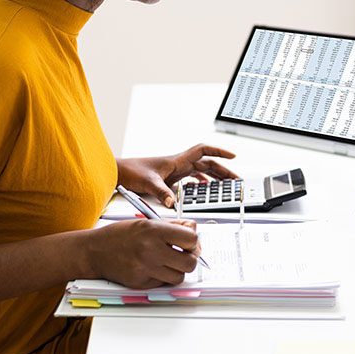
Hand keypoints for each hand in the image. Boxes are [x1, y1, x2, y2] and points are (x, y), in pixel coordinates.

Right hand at [88, 218, 200, 287]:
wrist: (95, 251)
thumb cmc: (120, 234)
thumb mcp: (147, 221)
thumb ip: (173, 225)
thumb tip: (194, 229)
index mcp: (154, 231)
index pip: (191, 239)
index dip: (193, 240)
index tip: (188, 240)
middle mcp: (150, 251)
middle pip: (190, 262)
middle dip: (190, 257)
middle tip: (183, 253)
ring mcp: (145, 269)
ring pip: (179, 277)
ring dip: (178, 269)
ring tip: (169, 261)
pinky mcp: (141, 284)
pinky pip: (164, 284)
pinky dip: (164, 277)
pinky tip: (155, 267)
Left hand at [116, 144, 237, 207]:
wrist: (118, 173)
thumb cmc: (131, 171)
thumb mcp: (148, 183)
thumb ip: (161, 193)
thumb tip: (173, 203)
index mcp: (177, 161)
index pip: (203, 150)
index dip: (219, 151)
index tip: (233, 156)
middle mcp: (179, 164)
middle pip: (207, 164)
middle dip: (223, 170)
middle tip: (235, 179)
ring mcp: (176, 172)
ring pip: (201, 171)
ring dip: (214, 177)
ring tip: (225, 185)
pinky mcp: (171, 179)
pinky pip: (191, 179)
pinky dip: (201, 183)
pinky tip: (204, 190)